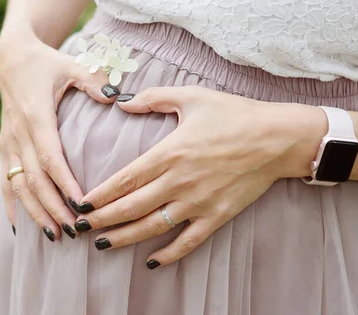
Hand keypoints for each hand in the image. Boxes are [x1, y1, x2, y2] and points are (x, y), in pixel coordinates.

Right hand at [0, 32, 116, 240]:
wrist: (12, 59)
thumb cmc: (46, 63)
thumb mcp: (70, 64)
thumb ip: (93, 80)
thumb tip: (117, 96)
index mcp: (36, 115)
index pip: (50, 157)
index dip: (64, 184)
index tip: (81, 206)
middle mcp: (19, 134)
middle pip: (34, 179)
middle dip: (53, 208)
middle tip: (74, 230)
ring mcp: (9, 143)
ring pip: (18, 186)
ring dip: (35, 212)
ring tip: (54, 235)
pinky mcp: (5, 148)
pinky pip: (6, 182)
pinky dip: (12, 205)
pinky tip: (19, 228)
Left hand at [74, 86, 324, 266]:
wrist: (277, 138)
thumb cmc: (233, 114)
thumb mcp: (191, 97)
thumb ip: (153, 98)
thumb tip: (121, 101)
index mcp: (170, 153)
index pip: (124, 180)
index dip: (99, 195)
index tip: (80, 204)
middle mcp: (180, 182)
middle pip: (131, 207)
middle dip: (102, 220)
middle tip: (80, 228)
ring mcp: (198, 203)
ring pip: (153, 227)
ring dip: (124, 238)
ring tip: (102, 245)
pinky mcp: (217, 216)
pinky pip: (188, 242)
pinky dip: (169, 254)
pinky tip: (151, 262)